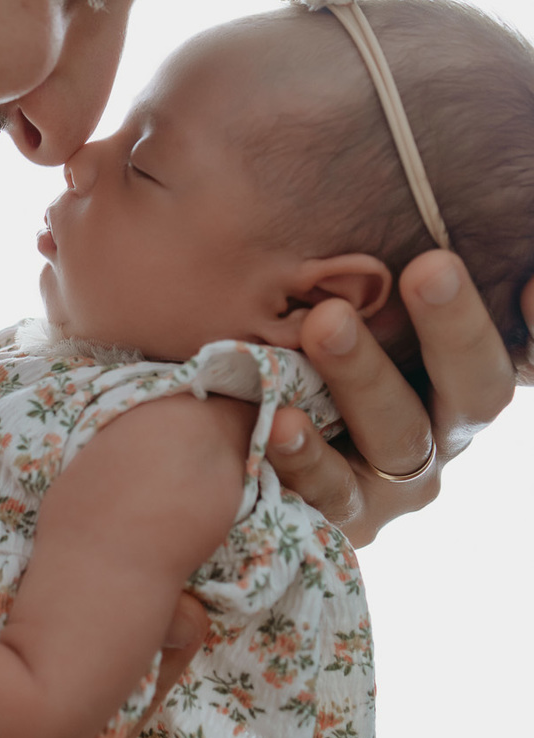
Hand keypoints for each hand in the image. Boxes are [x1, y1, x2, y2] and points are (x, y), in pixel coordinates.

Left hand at [266, 250, 514, 545]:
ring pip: (400, 433)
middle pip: (479, 389)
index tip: (531, 289)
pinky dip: (307, 456)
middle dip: (457, 327)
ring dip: (365, 376)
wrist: (234, 426)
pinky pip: (330, 491)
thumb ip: (398, 275)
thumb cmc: (310, 330)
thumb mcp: (360, 299)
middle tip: (432, 267)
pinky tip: (282, 421)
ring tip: (327, 322)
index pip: (525, 357)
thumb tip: (479, 224)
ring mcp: (400, 479)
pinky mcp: (342, 513)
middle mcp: (448, 427)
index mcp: (465, 374)